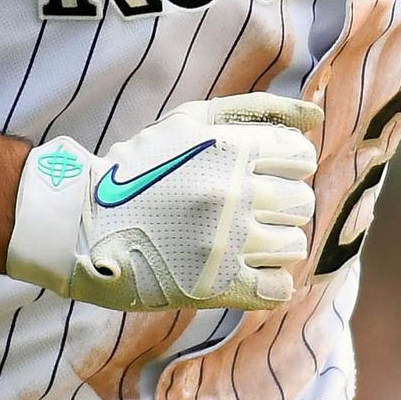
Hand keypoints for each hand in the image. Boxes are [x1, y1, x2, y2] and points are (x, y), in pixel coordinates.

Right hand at [0, 93, 323, 311]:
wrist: (84, 222)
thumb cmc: (141, 166)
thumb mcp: (192, 122)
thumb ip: (258, 112)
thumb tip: (316, 119)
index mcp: (230, 149)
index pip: (300, 157)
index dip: (284, 165)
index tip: (257, 174)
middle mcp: (234, 192)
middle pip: (301, 202)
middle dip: (279, 204)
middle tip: (244, 208)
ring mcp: (227, 241)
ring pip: (294, 245)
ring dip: (273, 242)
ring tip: (238, 239)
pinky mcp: (217, 285)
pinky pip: (277, 287)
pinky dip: (268, 281)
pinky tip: (243, 270)